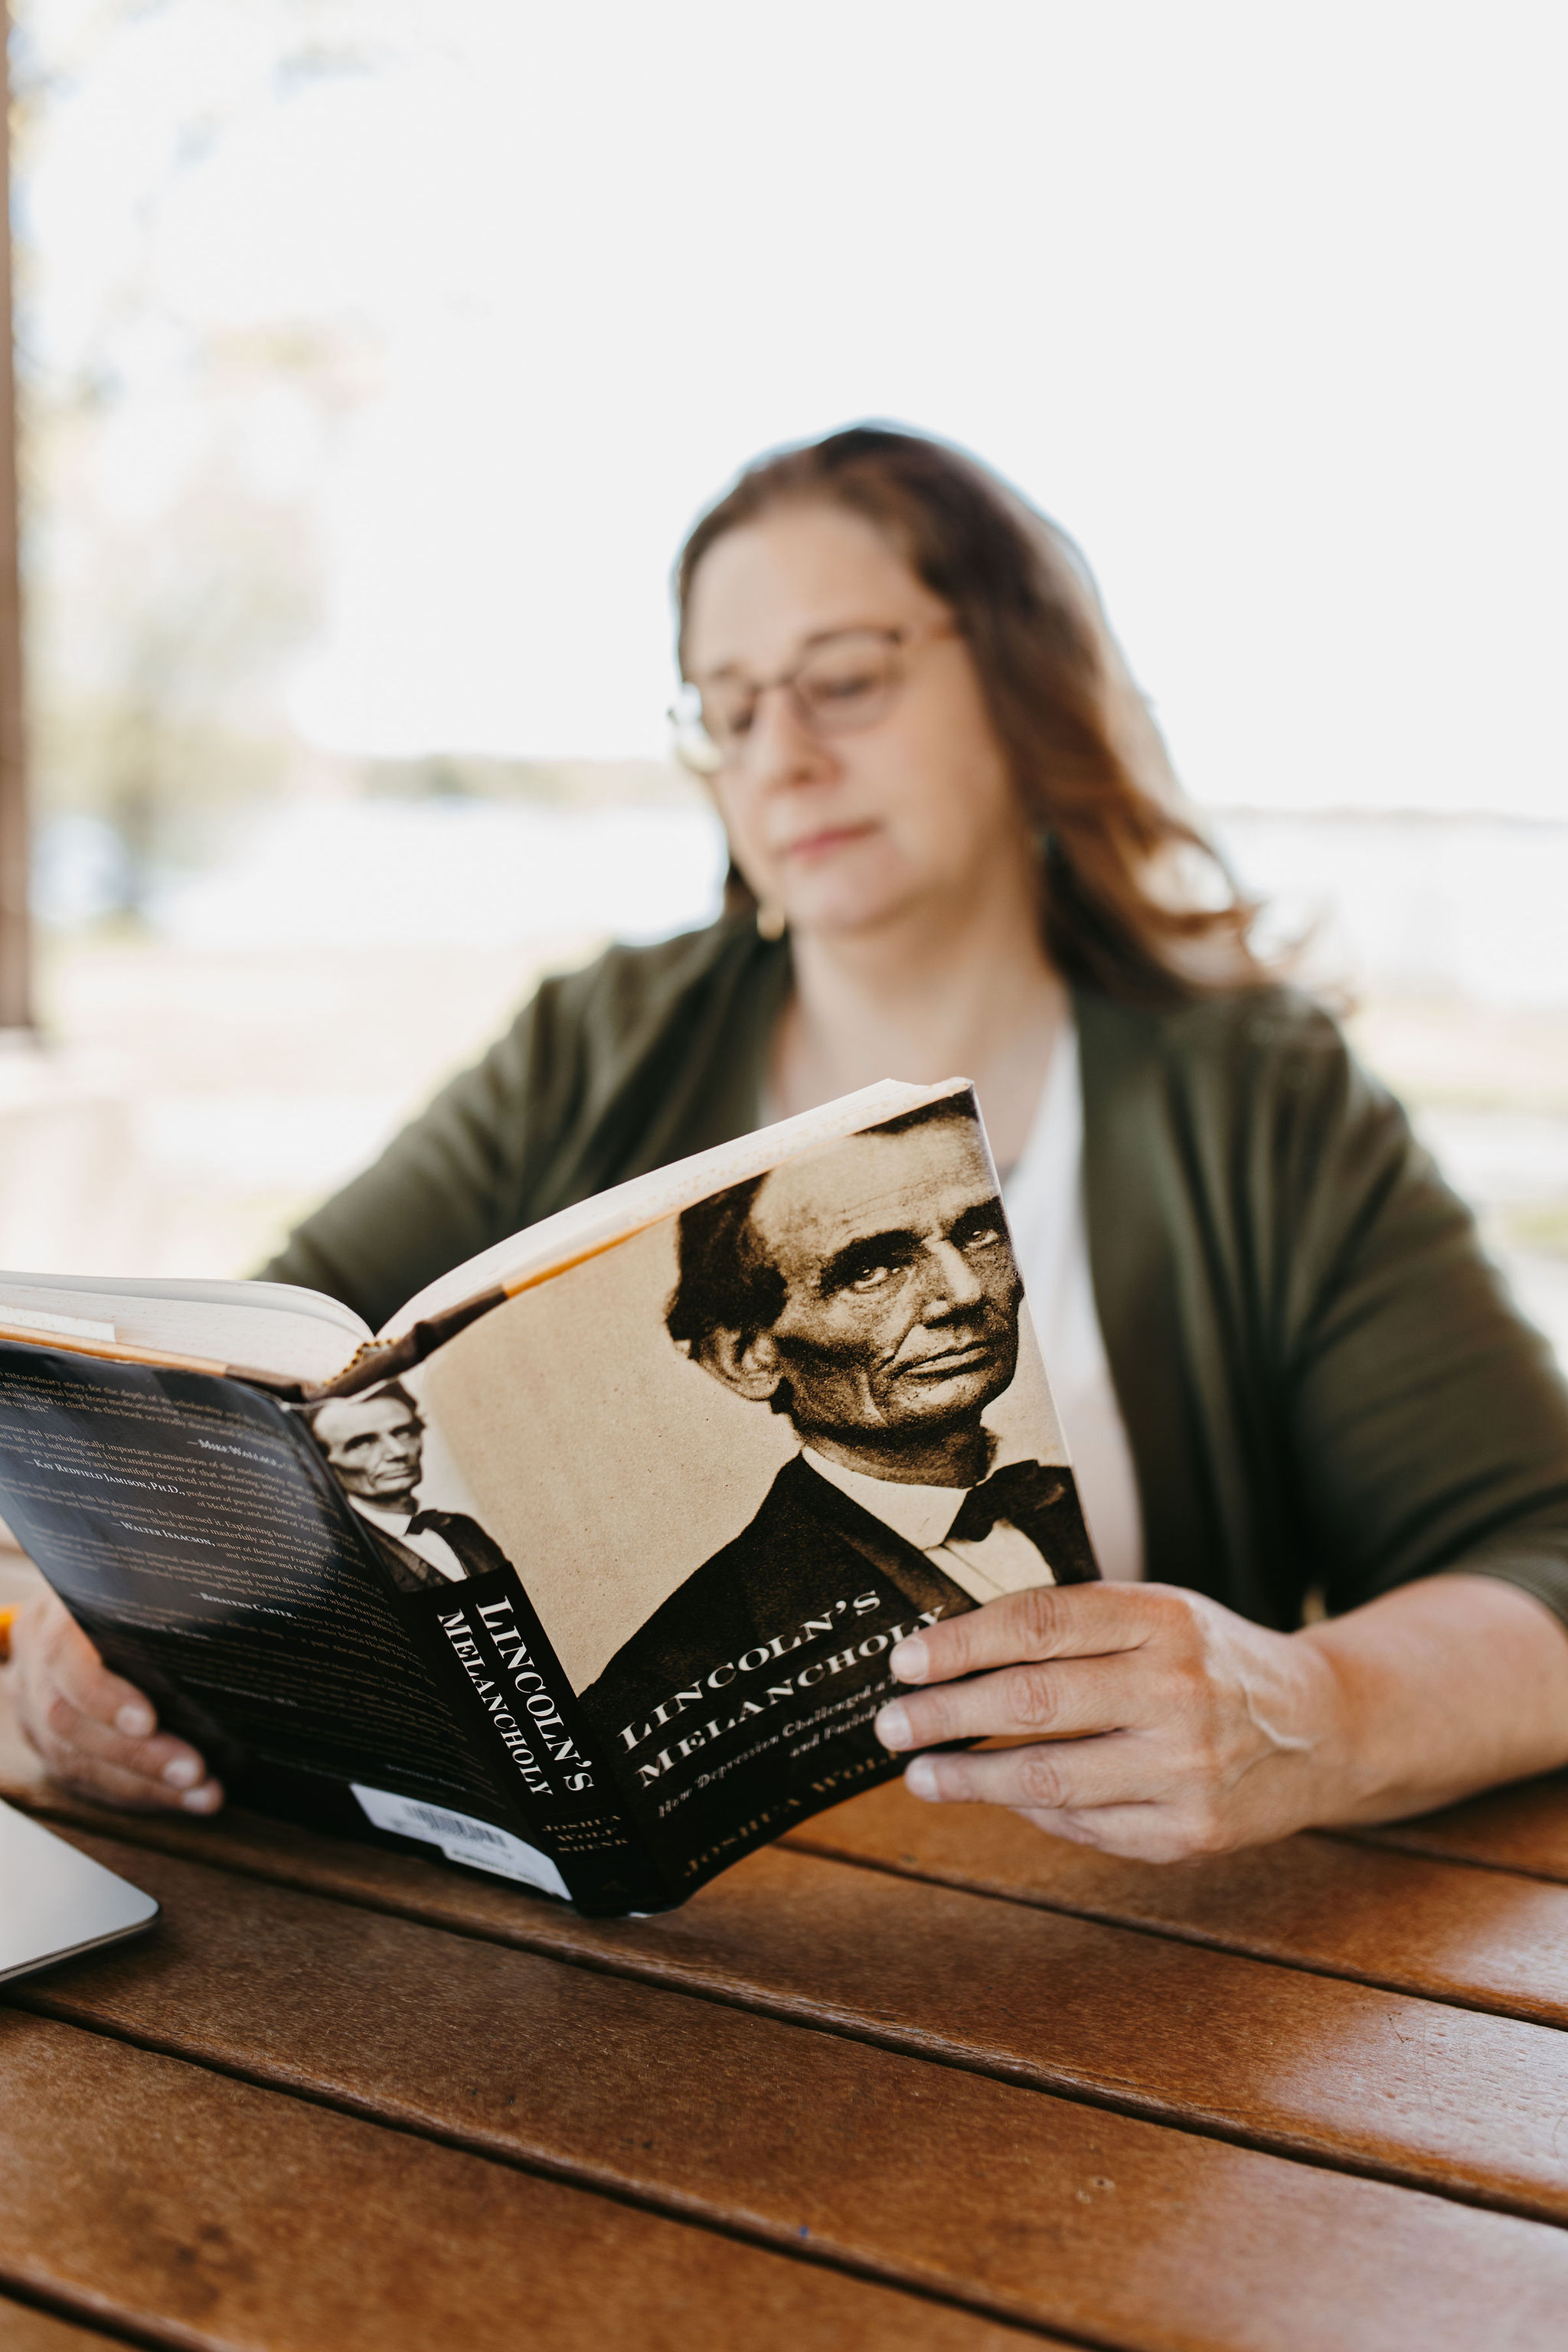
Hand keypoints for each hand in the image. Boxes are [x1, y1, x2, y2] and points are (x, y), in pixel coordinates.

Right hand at [11, 1590, 223, 1813]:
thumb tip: (240, 1590)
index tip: (149, 1720)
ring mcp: (37, 1712)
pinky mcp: (51, 1745)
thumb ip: (166, 1584)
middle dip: (139, 1756)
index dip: (103, 1695)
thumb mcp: (135, 1576)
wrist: (82, 1607)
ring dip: (146, 1786)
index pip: (65, 1658)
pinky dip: (138, 1795)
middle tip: (196, 1770)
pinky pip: (87, 1781)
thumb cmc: (125, 1588)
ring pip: (80, 1762)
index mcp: (52, 1619)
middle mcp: (36, 1669)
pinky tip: (182, 1799)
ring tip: (204, 1793)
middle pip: (74, 1724)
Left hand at [873, 1582, 1339, 1861]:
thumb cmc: (1213, 1661)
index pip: (1039, 1624)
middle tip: (890, 1723)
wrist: (1325, 1726)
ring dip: (970, 1778)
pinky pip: (1084, 1824)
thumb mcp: (1160, 1614)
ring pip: (1048, 1777)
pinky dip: (1032, 1809)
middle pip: (1032, 1702)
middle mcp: (1177, 1690)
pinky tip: (1002, 1796)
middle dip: (944, 1715)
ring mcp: (1187, 1767)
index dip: (961, 1643)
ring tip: (922, 1773)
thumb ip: (1075, 1626)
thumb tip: (955, 1651)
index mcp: (1162, 1620)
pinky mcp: (1192, 1832)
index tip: (905, 1661)